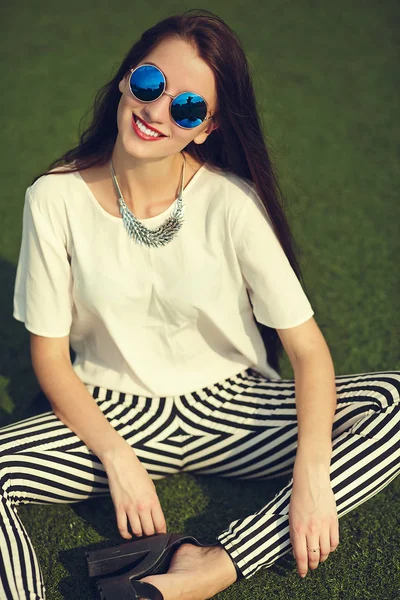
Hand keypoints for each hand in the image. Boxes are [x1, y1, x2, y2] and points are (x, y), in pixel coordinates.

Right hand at [101, 443, 166, 538]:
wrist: (122, 464)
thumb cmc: (138, 474)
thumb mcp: (151, 487)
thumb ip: (153, 503)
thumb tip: (154, 518)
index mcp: (153, 500)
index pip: (160, 524)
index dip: (161, 533)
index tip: (161, 535)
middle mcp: (142, 506)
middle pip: (149, 531)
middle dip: (150, 534)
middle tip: (149, 533)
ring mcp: (130, 508)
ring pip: (136, 532)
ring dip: (139, 534)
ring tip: (140, 532)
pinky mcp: (119, 508)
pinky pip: (122, 528)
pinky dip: (126, 535)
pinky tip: (128, 535)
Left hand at [289, 459, 338, 577]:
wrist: (311, 480)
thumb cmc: (298, 497)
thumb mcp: (291, 516)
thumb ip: (295, 533)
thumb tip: (298, 551)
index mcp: (297, 528)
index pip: (300, 555)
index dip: (302, 568)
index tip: (302, 574)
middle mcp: (311, 529)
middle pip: (314, 556)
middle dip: (312, 565)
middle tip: (311, 567)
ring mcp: (323, 526)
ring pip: (325, 551)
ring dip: (322, 557)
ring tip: (319, 558)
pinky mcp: (333, 521)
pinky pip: (335, 542)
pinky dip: (332, 548)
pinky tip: (328, 547)